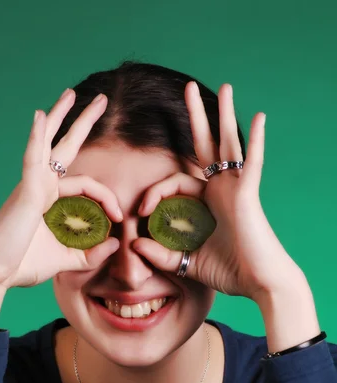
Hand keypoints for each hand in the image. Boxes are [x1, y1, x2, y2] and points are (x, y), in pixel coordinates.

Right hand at [0, 90, 121, 289]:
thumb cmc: (22, 265)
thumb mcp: (65, 260)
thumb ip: (90, 255)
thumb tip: (114, 244)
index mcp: (49, 200)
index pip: (86, 185)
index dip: (108, 198)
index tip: (120, 218)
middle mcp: (41, 187)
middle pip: (64, 147)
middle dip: (83, 123)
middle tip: (102, 101)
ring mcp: (32, 186)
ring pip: (50, 145)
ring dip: (62, 117)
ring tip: (74, 93)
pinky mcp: (26, 192)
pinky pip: (32, 158)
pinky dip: (36, 137)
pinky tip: (41, 115)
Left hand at [134, 83, 304, 301]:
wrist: (259, 283)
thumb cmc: (229, 273)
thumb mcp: (186, 262)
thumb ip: (161, 255)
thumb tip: (134, 246)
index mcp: (205, 203)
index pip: (174, 183)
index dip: (153, 193)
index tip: (139, 212)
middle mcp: (220, 190)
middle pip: (205, 146)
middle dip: (196, 118)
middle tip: (188, 88)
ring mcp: (235, 188)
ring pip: (228, 145)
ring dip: (224, 116)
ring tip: (224, 87)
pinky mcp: (248, 194)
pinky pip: (253, 163)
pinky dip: (256, 141)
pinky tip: (258, 117)